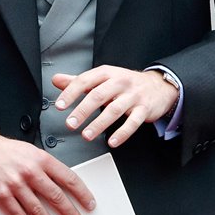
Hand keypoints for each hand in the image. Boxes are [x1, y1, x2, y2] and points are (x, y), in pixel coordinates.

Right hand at [0, 131, 95, 214]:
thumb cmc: (8, 151)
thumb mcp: (33, 152)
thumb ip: (48, 167)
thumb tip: (66, 187)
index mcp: (41, 159)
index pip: (69, 178)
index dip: (82, 194)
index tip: (89, 204)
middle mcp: (30, 171)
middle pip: (56, 196)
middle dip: (70, 213)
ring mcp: (15, 184)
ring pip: (38, 209)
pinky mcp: (2, 194)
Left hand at [53, 66, 178, 147]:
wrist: (158, 86)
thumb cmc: (125, 83)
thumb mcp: (102, 78)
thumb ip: (79, 81)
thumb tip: (56, 80)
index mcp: (106, 73)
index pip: (84, 81)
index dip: (70, 93)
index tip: (60, 106)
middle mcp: (119, 82)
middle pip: (98, 95)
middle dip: (82, 111)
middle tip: (70, 124)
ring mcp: (133, 96)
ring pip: (114, 110)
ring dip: (99, 124)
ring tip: (86, 135)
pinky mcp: (144, 109)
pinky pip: (132, 122)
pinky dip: (122, 133)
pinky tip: (112, 141)